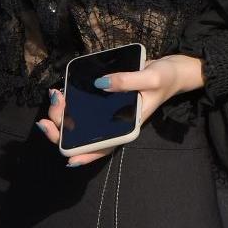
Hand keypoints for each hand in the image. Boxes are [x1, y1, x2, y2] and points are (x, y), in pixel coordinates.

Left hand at [39, 53, 204, 166]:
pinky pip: (84, 106)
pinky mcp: (105, 100)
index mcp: (127, 127)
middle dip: (63, 126)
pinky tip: (62, 91)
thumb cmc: (165, 79)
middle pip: (84, 135)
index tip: (68, 157)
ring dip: (63, 114)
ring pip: (80, 121)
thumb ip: (127, 82)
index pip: (103, 147)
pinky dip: (71, 102)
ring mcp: (108, 113)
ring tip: (55, 96)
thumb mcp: (150, 79)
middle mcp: (114, 124)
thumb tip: (100, 84)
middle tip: (54, 106)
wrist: (173, 69)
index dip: (84, 155)